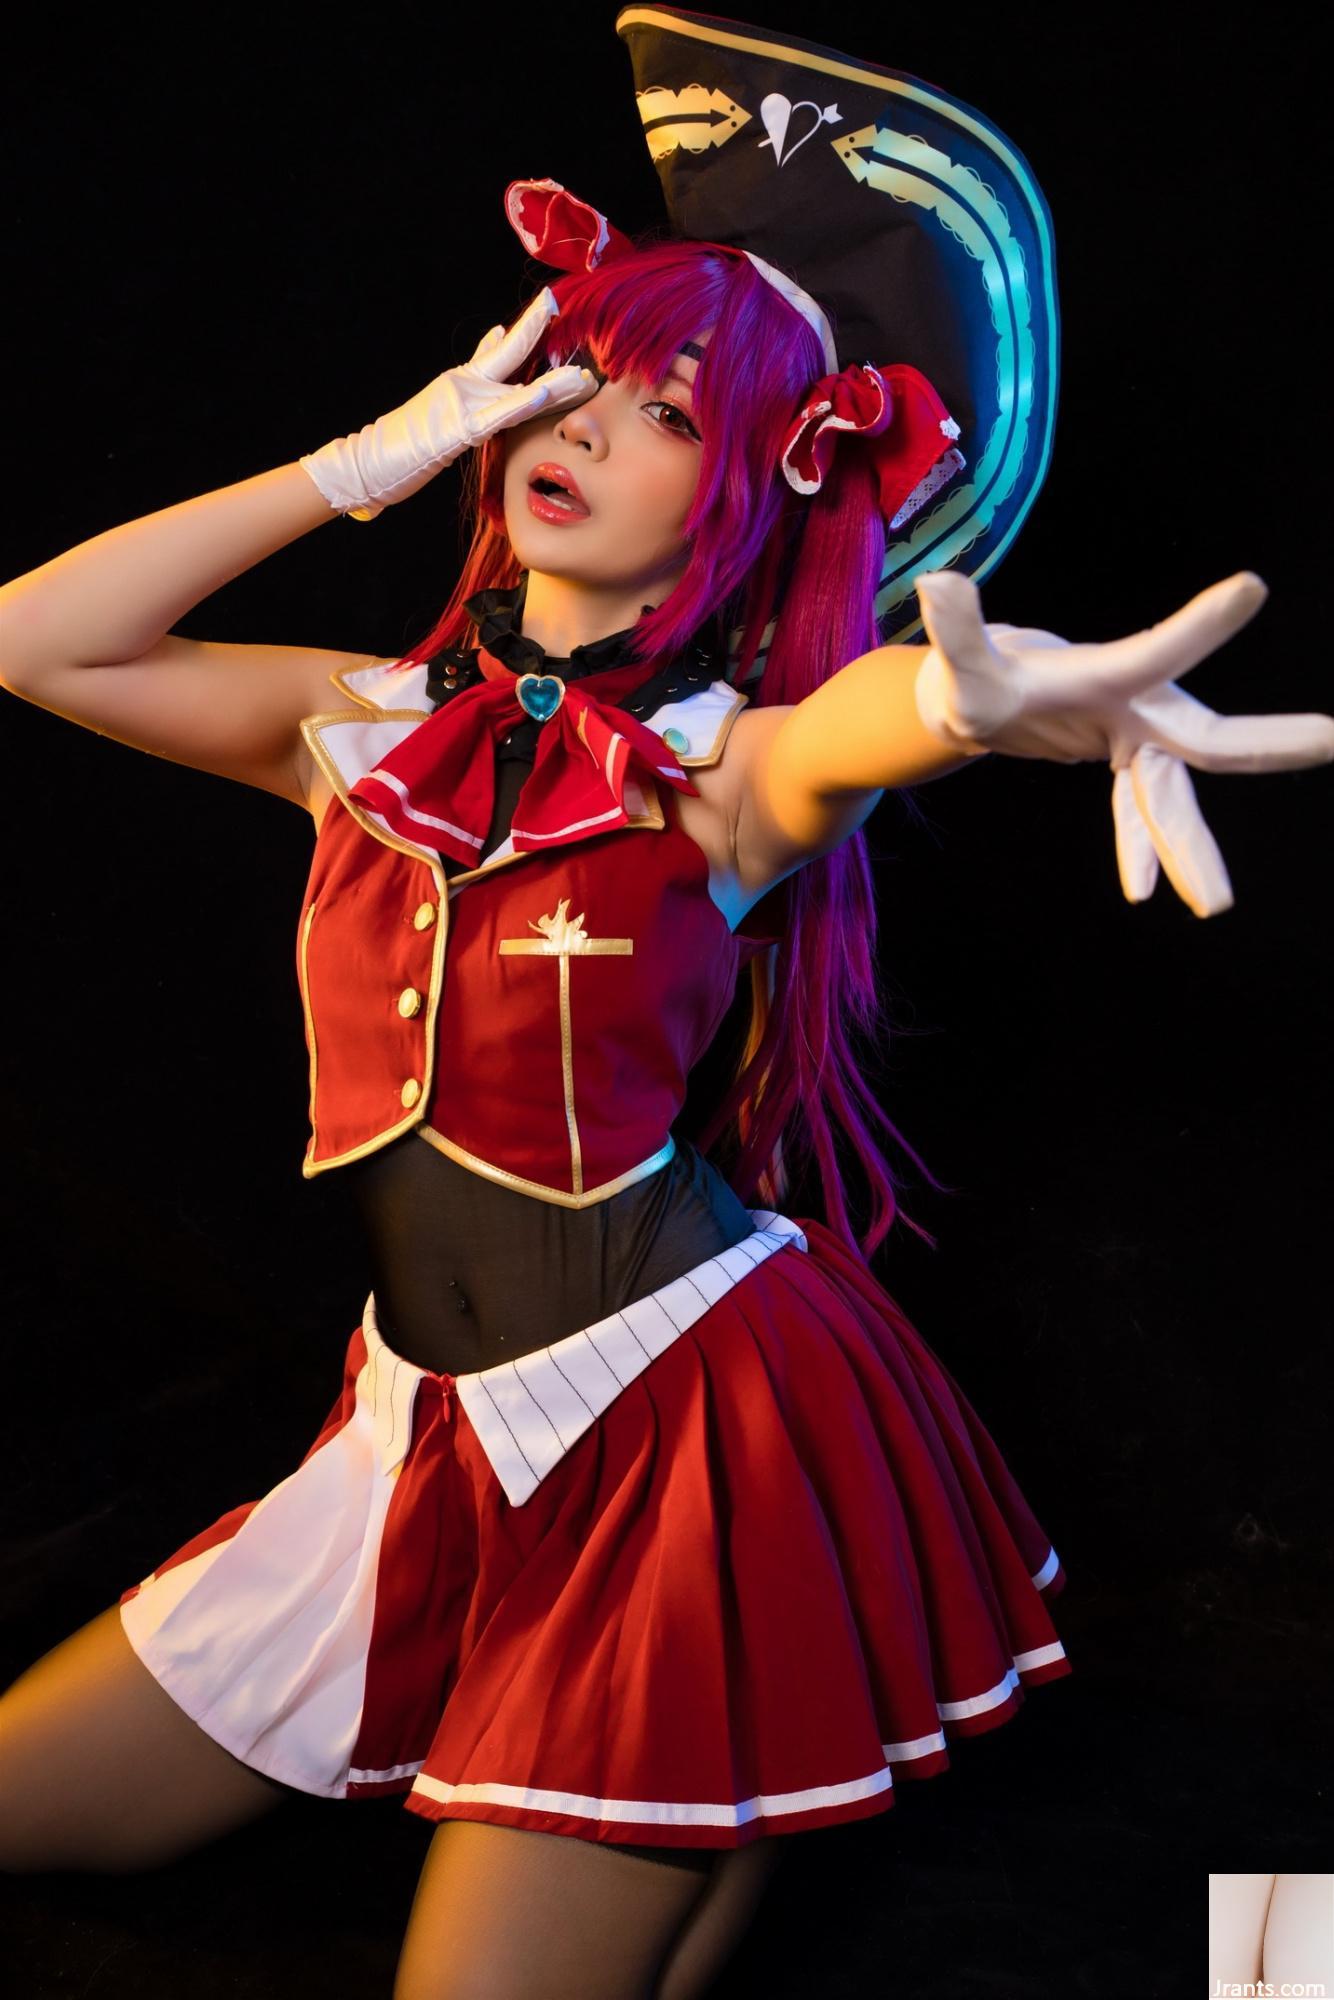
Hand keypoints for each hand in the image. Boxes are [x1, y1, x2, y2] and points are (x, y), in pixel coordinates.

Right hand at [298, 288, 596, 518]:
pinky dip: (519, 405)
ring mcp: (460, 406)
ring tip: (580, 376)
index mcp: (464, 384)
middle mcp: (464, 387)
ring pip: (513, 389)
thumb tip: (496, 336)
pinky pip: (495, 418)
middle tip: (564, 308)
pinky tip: (543, 395)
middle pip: (510, 356)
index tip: (552, 306)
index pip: (502, 352)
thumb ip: (471, 376)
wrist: (367, 463)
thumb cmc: (406, 444)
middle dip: (537, 332)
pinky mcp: (457, 431)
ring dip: (551, 384)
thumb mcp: (444, 406)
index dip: (528, 329)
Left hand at [912, 568, 1333, 917]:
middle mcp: (1137, 706)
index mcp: (1109, 674)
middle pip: (1206, 738)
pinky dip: (1142, 849)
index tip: (1253, 586)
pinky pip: (1139, 813)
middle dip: (1269, 745)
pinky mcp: (1125, 763)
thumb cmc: (975, 674)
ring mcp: (1135, 739)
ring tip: (1214, 904)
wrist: (979, 693)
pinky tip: (1143, 893)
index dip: (1203, 627)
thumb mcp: (961, 663)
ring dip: (1191, 848)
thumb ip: (956, 629)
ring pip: (1173, 798)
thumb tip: (936, 582)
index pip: (1159, 651)